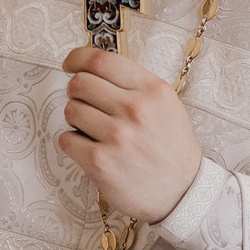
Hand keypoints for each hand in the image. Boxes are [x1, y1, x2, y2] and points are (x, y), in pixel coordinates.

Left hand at [55, 47, 202, 224]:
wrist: (182, 191)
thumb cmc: (170, 147)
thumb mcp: (165, 104)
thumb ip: (134, 84)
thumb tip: (93, 68)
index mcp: (151, 90)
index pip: (100, 60)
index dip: (77, 58)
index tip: (70, 64)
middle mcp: (134, 109)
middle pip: (79, 83)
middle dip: (76, 92)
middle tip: (85, 103)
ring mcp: (116, 136)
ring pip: (70, 110)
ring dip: (76, 118)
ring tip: (93, 130)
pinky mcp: (99, 162)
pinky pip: (66, 139)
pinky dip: (73, 142)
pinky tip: (89, 148)